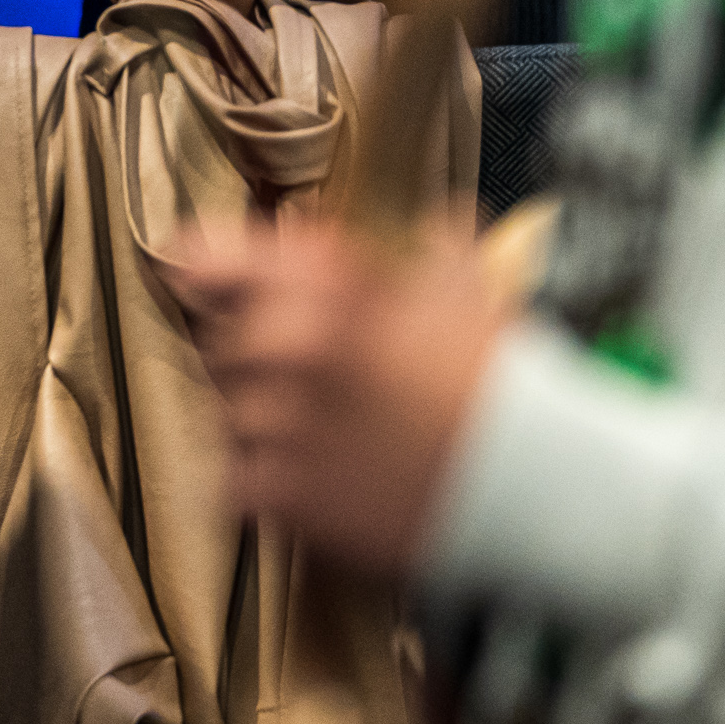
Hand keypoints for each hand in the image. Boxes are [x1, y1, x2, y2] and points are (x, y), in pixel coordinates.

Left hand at [163, 202, 511, 574]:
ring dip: (260, 420)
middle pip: (222, 341)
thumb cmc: (507, 390)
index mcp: (332, 294)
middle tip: (308, 376)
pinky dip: (260, 483)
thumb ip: (439, 251)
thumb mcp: (475, 296)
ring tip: (325, 434)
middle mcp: (294, 352)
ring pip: (227, 414)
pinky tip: (311, 480)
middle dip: (252, 354)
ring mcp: (284, 428)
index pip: (226, 261)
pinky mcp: (285, 499)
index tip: (185, 262)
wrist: (539, 492)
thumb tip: (435, 224)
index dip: (205, 261)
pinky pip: (235, 482)